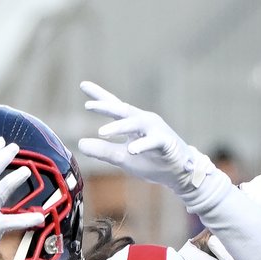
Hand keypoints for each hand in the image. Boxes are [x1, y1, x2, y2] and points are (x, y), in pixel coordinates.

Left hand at [77, 81, 217, 198]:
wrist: (180, 173)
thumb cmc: (152, 162)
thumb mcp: (123, 158)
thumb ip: (103, 150)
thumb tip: (80, 144)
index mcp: (133, 124)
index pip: (114, 106)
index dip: (99, 97)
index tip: (83, 84)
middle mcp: (144, 122)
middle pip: (124, 110)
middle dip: (106, 107)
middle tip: (88, 106)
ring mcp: (156, 130)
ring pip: (137, 123)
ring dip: (120, 127)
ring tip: (102, 131)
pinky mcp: (167, 143)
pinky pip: (154, 141)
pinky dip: (142, 145)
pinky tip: (131, 150)